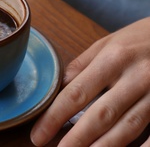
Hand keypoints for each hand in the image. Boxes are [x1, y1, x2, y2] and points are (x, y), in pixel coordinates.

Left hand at [31, 17, 149, 145]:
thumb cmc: (137, 39)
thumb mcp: (106, 43)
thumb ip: (81, 66)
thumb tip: (57, 88)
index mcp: (112, 58)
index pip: (76, 93)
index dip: (54, 116)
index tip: (38, 134)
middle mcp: (135, 75)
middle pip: (101, 114)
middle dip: (77, 137)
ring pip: (128, 126)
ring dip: (104, 146)